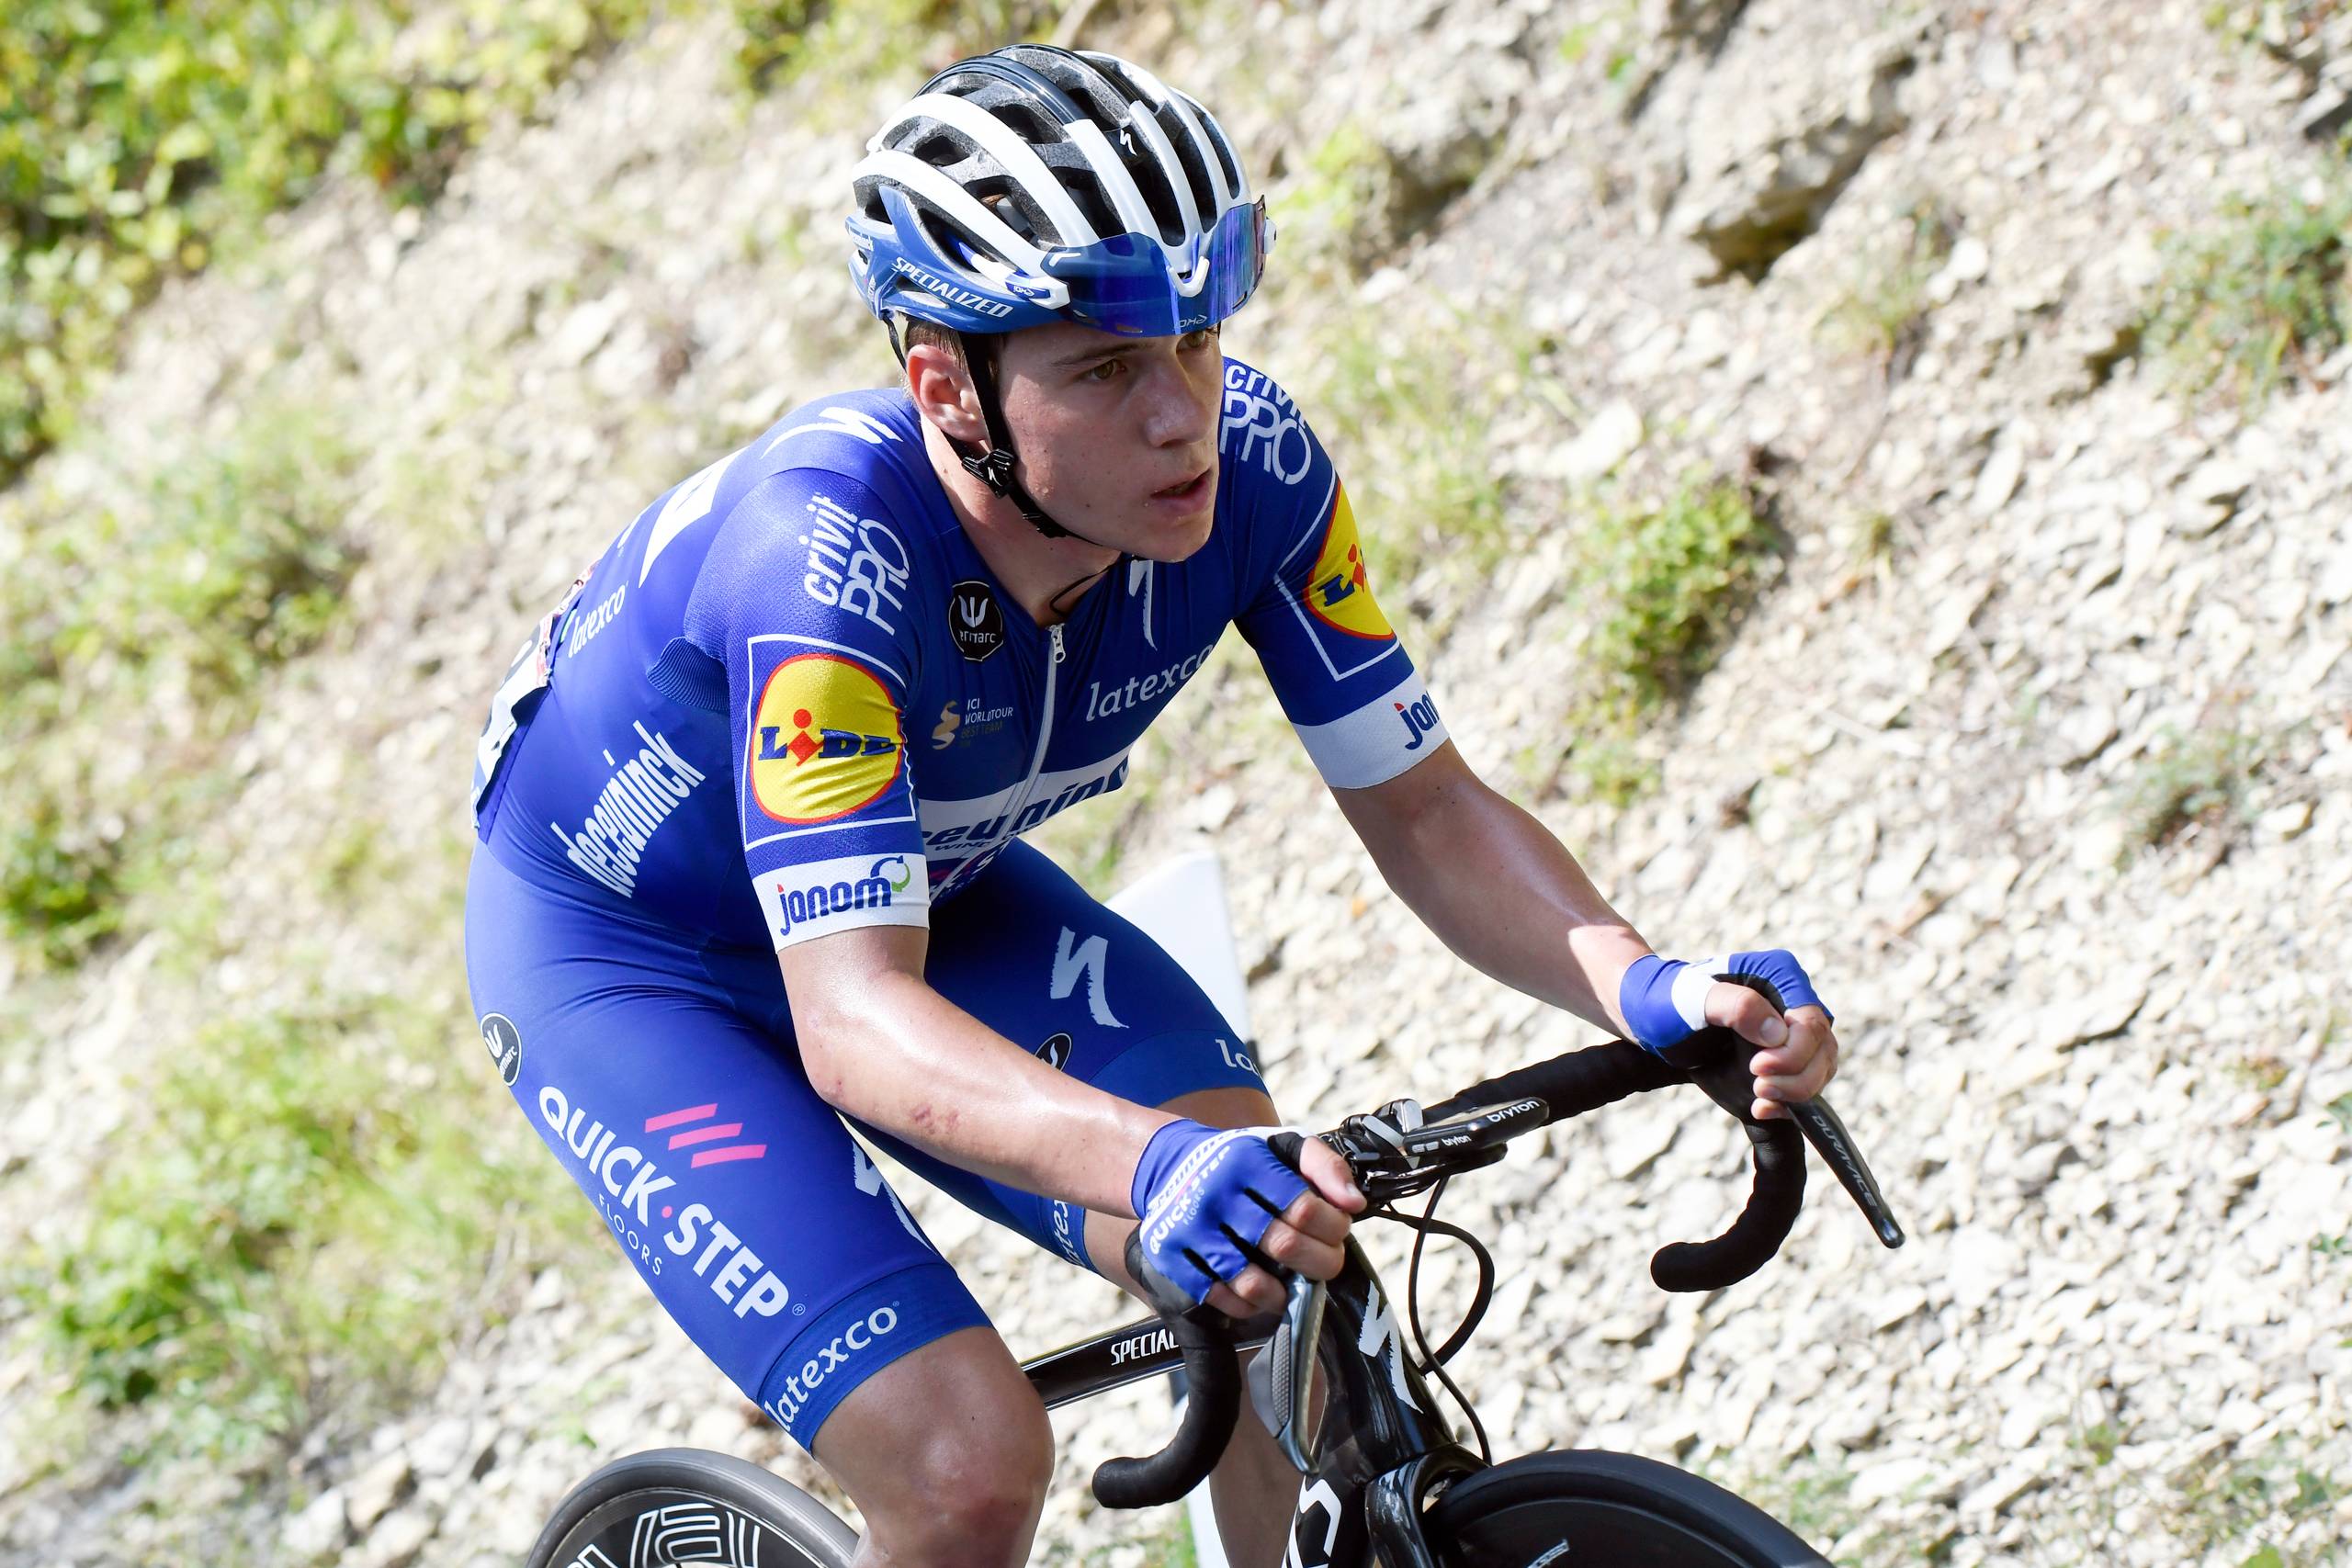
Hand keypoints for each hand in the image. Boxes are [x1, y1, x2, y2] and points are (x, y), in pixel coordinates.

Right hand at [1130, 1120, 1362, 1315]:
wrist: (1168, 1166)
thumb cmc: (1239, 1161)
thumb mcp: (1281, 1145)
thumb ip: (1325, 1165)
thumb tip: (1354, 1203)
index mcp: (1246, 1162)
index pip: (1306, 1208)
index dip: (1334, 1228)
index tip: (1338, 1231)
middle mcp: (1214, 1194)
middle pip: (1284, 1246)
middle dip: (1319, 1263)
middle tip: (1326, 1263)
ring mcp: (1189, 1230)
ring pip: (1252, 1283)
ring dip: (1285, 1293)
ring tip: (1294, 1284)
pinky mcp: (1171, 1258)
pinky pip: (1220, 1299)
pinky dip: (1249, 1306)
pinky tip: (1260, 1293)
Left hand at [1620, 948, 1839, 1119]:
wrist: (1649, 1018)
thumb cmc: (1667, 999)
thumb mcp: (1692, 998)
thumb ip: (1735, 1006)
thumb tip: (1777, 1033)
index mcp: (1781, 976)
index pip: (1811, 1022)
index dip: (1794, 1053)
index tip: (1758, 1069)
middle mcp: (1794, 1004)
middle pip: (1822, 1050)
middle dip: (1797, 1078)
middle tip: (1759, 1089)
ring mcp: (1791, 1035)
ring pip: (1819, 1071)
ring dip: (1795, 1093)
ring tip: (1758, 1101)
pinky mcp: (1782, 1062)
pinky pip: (1802, 1086)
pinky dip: (1788, 1104)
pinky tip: (1760, 1109)